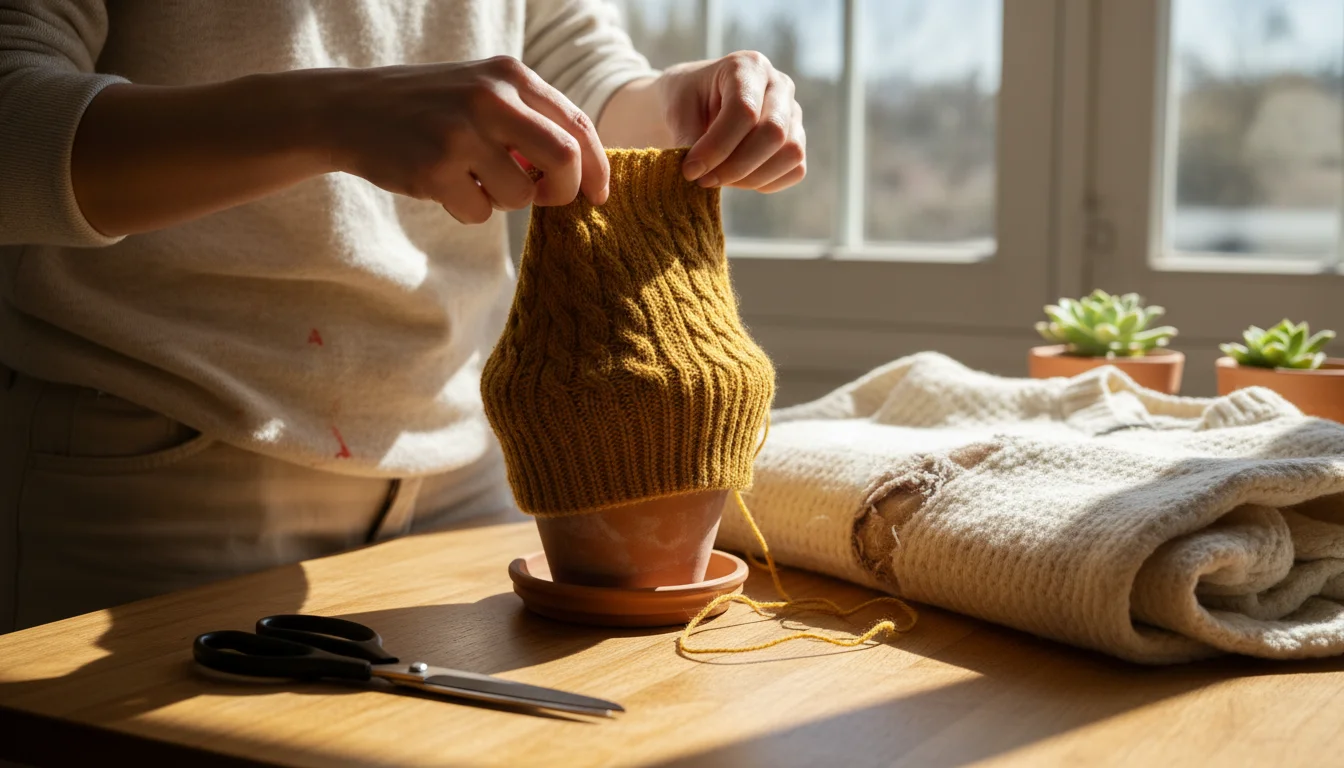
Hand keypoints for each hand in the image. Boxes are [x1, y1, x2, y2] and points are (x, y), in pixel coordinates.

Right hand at [316, 56, 608, 222]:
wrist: (348, 109)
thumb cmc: (429, 108)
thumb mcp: (481, 91)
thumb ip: (530, 120)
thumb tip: (581, 171)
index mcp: (509, 75)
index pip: (577, 124)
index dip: (596, 166)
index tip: (599, 195)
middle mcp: (490, 97)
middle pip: (564, 159)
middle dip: (563, 191)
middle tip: (546, 200)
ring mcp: (461, 132)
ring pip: (520, 194)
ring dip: (504, 201)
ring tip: (473, 180)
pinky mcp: (434, 167)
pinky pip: (479, 212)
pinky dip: (468, 211)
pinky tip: (443, 186)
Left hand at [656, 51, 805, 193]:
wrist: (696, 104)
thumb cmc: (686, 101)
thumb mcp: (676, 111)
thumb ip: (687, 138)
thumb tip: (698, 172)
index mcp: (748, 66)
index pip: (744, 110)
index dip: (718, 147)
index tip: (690, 170)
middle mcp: (779, 85)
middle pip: (773, 132)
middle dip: (736, 166)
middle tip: (704, 180)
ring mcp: (793, 113)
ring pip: (790, 153)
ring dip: (751, 178)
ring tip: (718, 179)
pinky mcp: (797, 140)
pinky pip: (795, 169)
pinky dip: (766, 183)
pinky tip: (737, 180)